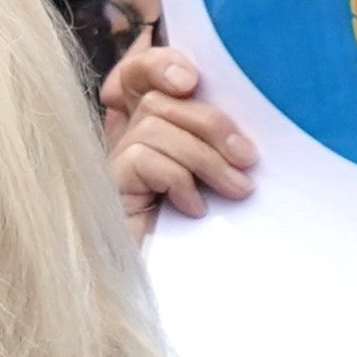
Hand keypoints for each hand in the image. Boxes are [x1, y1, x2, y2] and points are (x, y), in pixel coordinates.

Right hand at [107, 44, 257, 229]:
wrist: (177, 292)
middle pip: (157, 99)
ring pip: (155, 125)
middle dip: (211, 123)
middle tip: (249, 159)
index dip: (161, 64)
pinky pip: (142, 159)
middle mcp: (124, 139)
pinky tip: (195, 209)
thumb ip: (220, 143)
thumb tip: (245, 126)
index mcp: (151, 126)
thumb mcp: (220, 178)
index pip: (141, 73)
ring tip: (238, 191)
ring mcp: (112, 166)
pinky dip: (177, 180)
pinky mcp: (107, 191)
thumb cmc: (206, 233)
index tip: (193, 80)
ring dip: (207, 158)